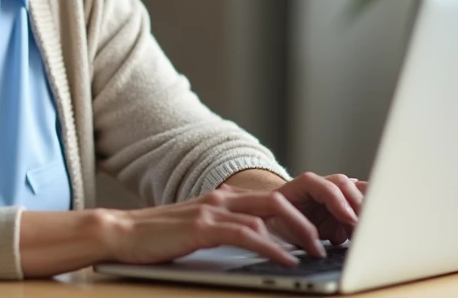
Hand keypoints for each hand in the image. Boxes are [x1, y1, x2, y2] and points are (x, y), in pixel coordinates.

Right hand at [102, 172, 363, 267]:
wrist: (120, 233)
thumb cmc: (161, 239)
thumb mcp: (203, 231)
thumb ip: (232, 232)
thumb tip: (267, 246)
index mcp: (228, 199)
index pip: (277, 197)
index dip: (308, 208)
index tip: (332, 225)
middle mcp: (224, 198)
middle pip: (282, 197)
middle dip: (314, 214)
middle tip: (337, 234)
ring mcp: (213, 210)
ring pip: (269, 211)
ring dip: (299, 231)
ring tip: (318, 250)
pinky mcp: (201, 226)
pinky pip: (245, 234)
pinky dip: (269, 247)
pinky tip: (285, 261)